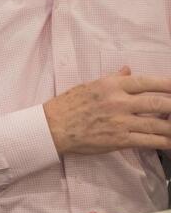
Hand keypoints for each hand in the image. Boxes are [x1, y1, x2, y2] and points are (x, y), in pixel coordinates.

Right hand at [44, 67, 170, 154]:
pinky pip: (148, 141)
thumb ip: (113, 79)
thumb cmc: (68, 106)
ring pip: (158, 124)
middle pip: (158, 102)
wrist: (52, 128)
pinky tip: (170, 141)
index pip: (146, 82)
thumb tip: (128, 70)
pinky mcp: (120, 140)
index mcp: (111, 86)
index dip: (167, 84)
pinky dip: (164, 142)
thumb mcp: (89, 86)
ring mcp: (121, 122)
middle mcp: (119, 102)